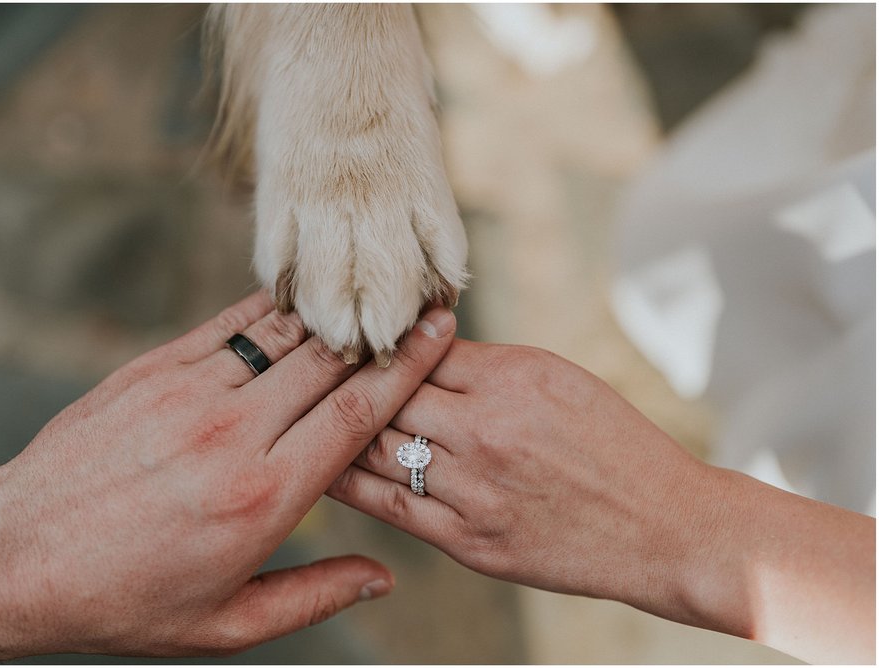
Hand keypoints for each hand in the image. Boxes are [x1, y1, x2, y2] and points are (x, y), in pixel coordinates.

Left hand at [0, 291, 457, 660]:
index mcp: (261, 498)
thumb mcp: (227, 625)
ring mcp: (188, 393)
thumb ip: (315, 597)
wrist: (17, 556)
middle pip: (329, 361)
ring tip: (368, 296)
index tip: (440, 333)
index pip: (356, 415)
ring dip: (331, 313)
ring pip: (283, 333)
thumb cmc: (126, 599)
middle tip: (420, 302)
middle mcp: (231, 435)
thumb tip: (384, 578)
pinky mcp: (151, 370)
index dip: (408, 368)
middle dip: (383, 329)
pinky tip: (296, 301)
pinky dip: (271, 309)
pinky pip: (228, 325)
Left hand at [328, 339, 875, 663]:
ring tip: (303, 411)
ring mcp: (476, 490)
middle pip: (386, 392)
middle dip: (347, 377)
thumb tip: (423, 345)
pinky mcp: (470, 542)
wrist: (665, 527)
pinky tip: (322, 464)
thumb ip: (487, 363)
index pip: (418, 349)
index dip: (379, 343)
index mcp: (513, 377)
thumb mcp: (560, 378)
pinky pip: (390, 504)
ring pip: (377, 445)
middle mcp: (489, 430)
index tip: (347, 334)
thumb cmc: (615, 443)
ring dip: (338, 425)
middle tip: (307, 367)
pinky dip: (350, 481)